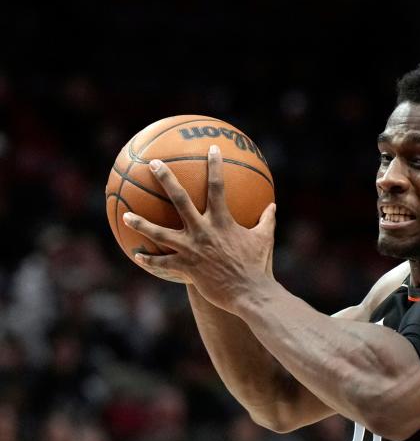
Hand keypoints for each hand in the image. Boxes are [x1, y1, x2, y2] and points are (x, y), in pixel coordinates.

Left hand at [122, 145, 276, 312]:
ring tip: (126, 215)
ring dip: (141, 223)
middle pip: (179, 199)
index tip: (211, 149)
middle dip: (166, 179)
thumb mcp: (265, 239)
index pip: (218, 186)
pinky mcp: (186, 267)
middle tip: (153, 164)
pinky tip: (138, 254)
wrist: (249, 292)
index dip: (215, 165)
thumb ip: (267, 220)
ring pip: (160, 232)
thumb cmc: (258, 265)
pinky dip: (150, 259)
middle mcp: (203, 231)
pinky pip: (163, 262)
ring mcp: (192, 249)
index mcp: (222, 221)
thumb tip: (272, 206)